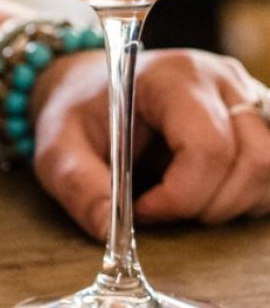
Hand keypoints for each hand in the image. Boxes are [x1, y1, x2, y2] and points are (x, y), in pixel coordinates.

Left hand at [31, 47, 269, 239]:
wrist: (90, 88)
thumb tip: (109, 229)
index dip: (181, 195)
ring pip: (269, 168)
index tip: (142, 208)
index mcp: (173, 77)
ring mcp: (246, 96)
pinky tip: (204, 190)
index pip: (208, 147)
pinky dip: (244, 195)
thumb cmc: (78, 115)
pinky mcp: (256, 117)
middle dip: (208, 205)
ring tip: (183, 198)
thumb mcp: (57, 149)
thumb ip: (77, 185)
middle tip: (162, 208)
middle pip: (252, 161)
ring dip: (231, 202)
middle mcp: (221, 80)